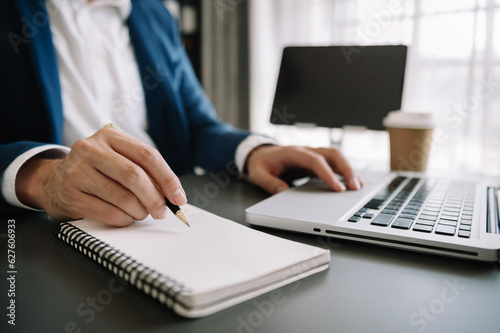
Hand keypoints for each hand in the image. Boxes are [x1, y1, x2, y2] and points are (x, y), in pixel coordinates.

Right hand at [15, 127, 185, 226]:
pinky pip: (108, 213)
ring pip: (122, 196)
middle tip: (162, 211)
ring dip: (140, 211)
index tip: (178, 197)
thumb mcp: (117, 159)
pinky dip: (124, 219)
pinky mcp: (70, 194)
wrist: (54, 182)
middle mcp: (91, 149)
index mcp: (109, 136)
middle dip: (155, 198)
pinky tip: (126, 218)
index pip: (147, 155)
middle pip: (135, 176)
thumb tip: (173, 194)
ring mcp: (77, 171)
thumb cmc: (96, 171)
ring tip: (142, 213)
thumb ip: (143, 170)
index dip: (168, 178)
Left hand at [245, 145, 362, 193]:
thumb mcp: (258, 174)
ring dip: (348, 170)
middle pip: (332, 154)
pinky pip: (334, 164)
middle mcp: (306, 151)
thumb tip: (283, 192)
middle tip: (354, 187)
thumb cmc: (261, 163)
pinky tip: (353, 183)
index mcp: (293, 153)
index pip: (315, 161)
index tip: (337, 188)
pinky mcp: (316, 162)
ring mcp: (312, 155)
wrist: (259, 154)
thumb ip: (269, 183)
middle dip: (345, 170)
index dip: (328, 174)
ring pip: (336, 158)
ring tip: (358, 187)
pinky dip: (345, 172)